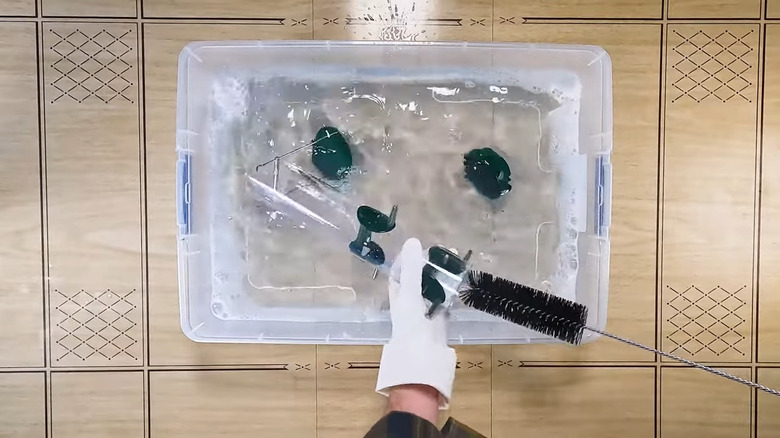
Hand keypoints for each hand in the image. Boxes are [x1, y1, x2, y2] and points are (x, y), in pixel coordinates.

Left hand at [376, 238, 456, 408]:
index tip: (418, 247)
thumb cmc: (410, 325)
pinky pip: (445, 300)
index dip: (405, 260)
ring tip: (453, 260)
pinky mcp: (441, 318)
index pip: (399, 273)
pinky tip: (460, 280)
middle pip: (418, 279)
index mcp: (399, 296)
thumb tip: (413, 241)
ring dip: (441, 276)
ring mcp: (426, 310)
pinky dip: (451, 290)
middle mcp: (411, 302)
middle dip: (428, 266)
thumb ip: (413, 269)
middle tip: (442, 251)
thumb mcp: (410, 293)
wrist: (424, 358)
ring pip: (433, 288)